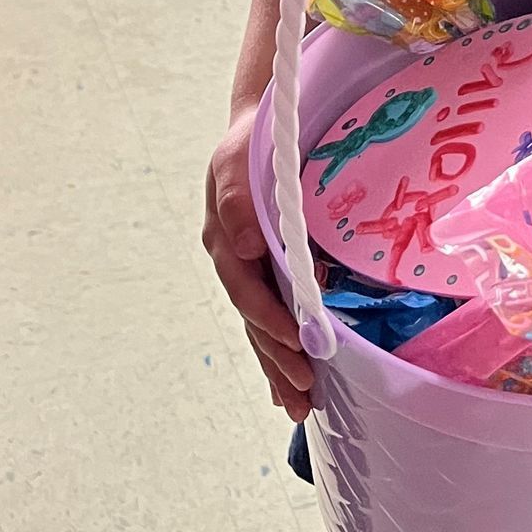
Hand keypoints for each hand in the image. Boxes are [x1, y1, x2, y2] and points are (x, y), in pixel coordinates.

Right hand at [202, 104, 313, 420]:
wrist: (263, 125)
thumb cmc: (251, 141)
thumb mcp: (236, 158)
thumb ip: (235, 198)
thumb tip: (245, 248)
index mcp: (226, 240)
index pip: (248, 291)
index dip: (271, 320)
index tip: (298, 344)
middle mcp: (235, 261)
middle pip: (254, 320)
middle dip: (278, 360)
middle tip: (305, 397)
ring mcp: (249, 269)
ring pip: (262, 326)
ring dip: (279, 366)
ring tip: (300, 405)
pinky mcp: (266, 270)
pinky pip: (272, 315)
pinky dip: (281, 349)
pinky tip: (290, 380)